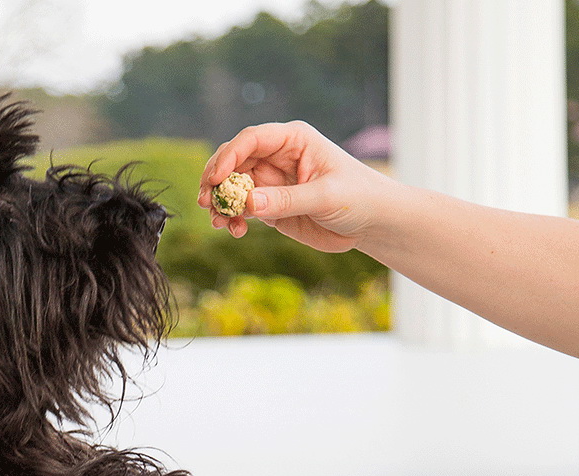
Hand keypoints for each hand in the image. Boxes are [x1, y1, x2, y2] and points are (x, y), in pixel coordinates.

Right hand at [197, 121, 391, 252]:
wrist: (372, 224)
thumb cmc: (358, 198)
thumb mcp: (325, 197)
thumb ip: (286, 200)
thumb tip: (248, 202)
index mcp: (292, 141)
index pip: (251, 140)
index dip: (229, 156)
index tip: (216, 179)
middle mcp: (277, 157)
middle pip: (233, 161)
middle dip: (215, 180)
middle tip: (206, 202)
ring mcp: (270, 182)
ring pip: (231, 187)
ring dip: (220, 203)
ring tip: (218, 222)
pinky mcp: (269, 206)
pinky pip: (240, 209)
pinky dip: (231, 219)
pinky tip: (235, 231)